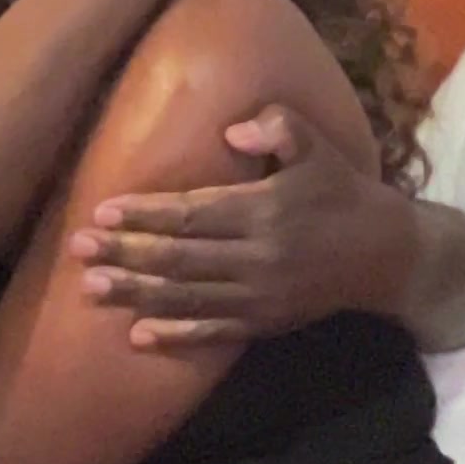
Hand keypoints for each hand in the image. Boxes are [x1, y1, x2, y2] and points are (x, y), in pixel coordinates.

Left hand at [70, 103, 418, 349]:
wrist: (386, 255)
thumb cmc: (342, 190)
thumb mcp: (318, 146)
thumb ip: (277, 127)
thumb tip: (231, 131)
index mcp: (266, 210)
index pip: (193, 213)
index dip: (146, 214)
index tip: (104, 210)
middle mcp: (258, 257)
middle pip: (179, 258)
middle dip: (125, 253)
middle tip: (77, 247)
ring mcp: (259, 297)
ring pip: (186, 298)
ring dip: (136, 293)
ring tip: (91, 287)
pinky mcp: (263, 324)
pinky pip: (212, 333)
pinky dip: (173, 336)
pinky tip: (136, 335)